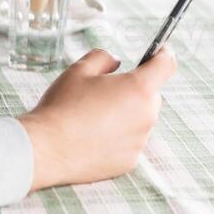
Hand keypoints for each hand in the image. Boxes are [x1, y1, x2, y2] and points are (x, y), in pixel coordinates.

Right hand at [17, 48, 176, 190]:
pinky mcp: (129, 160)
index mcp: (138, 88)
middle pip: (151, 96)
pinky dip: (116, 138)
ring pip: (139, 121)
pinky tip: (92, 138)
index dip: (164, 54)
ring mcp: (139, 140)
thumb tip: (115, 61)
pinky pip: (129, 143)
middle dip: (134, 91)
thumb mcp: (78, 70)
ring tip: (92, 119)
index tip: (160, 52)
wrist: (47, 148)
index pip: (166, 65)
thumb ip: (103, 58)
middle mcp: (146, 115)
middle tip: (103, 93)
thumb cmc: (62, 106)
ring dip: (124, 116)